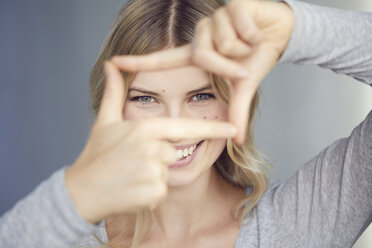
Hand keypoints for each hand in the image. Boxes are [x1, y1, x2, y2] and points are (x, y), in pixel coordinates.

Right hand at [65, 61, 236, 223]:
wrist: (81, 191)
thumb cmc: (95, 155)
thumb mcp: (105, 122)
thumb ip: (114, 93)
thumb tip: (111, 65)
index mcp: (146, 128)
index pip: (186, 127)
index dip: (212, 128)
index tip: (234, 128)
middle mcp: (153, 148)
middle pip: (172, 152)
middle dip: (157, 158)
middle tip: (131, 162)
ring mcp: (154, 172)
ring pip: (166, 173)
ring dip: (152, 177)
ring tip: (129, 175)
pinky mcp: (154, 193)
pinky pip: (161, 192)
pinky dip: (149, 193)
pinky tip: (131, 189)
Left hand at [112, 0, 293, 143]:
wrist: (279, 34)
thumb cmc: (255, 58)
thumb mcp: (242, 87)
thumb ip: (235, 111)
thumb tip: (238, 140)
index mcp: (199, 54)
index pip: (165, 60)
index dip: (140, 62)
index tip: (114, 62)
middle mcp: (202, 34)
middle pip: (203, 55)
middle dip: (228, 65)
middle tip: (244, 64)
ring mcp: (215, 18)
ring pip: (222, 41)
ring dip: (244, 48)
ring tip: (250, 43)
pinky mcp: (233, 4)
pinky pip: (239, 25)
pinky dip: (254, 34)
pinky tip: (256, 30)